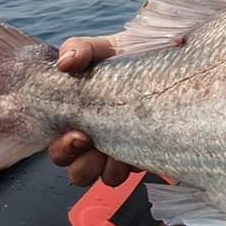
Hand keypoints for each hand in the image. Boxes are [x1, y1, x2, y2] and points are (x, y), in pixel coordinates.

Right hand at [47, 35, 133, 186]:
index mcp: (78, 117)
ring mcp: (119, 147)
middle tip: (95, 143)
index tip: (78, 134)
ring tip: (118, 153)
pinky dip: (132, 166)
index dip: (63, 149)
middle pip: (74, 170)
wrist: (168, 56)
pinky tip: (141, 149)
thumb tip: (65, 63)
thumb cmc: (129, 55)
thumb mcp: (102, 48)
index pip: (57, 145)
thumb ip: (80, 49)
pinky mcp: (143, 152)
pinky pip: (130, 172)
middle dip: (81, 164)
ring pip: (102, 177)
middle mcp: (95, 137)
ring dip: (106, 170)